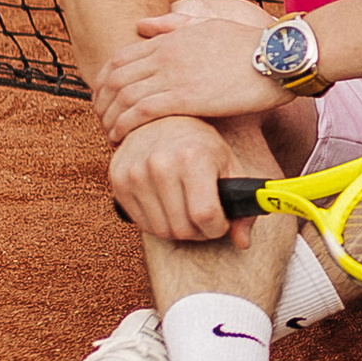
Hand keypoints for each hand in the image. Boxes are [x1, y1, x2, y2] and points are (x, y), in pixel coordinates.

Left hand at [95, 0, 283, 139]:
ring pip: (123, 95)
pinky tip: (121, 137)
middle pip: (114, 77)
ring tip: (109, 133)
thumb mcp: (209, 25)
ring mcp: (174, 74)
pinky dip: (125, 125)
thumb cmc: (250, 45)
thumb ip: (174, 24)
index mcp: (170, 38)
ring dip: (110, 117)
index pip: (121, 57)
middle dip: (101, 101)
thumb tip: (142, 24)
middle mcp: (166, 54)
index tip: (104, 98)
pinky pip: (142, 111)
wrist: (278, 56)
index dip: (104, 79)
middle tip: (101, 120)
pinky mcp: (187, 97)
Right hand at [107, 112, 256, 248]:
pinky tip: (168, 207)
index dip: (218, 227)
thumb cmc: (201, 145)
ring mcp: (135, 172)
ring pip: (162, 230)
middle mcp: (160, 164)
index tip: (221, 221)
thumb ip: (242, 205)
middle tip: (205, 218)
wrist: (162, 118)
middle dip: (200, 231)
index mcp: (192, 157)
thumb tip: (243, 242)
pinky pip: (142, 224)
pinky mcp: (118, 179)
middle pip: (183, 228)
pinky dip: (158, 223)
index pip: (205, 216)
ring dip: (179, 229)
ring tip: (188, 211)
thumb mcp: (228, 166)